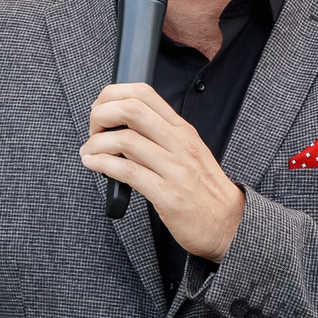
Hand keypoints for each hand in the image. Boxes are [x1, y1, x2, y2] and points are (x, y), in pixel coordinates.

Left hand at [80, 82, 246, 258]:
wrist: (229, 224)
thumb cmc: (204, 190)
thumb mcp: (189, 153)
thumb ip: (161, 137)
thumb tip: (122, 126)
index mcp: (183, 130)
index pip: (144, 93)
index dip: (113, 95)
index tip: (101, 109)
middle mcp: (180, 144)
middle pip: (131, 110)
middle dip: (100, 115)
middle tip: (93, 130)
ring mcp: (175, 169)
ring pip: (124, 140)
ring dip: (96, 144)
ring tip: (89, 153)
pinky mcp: (167, 195)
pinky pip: (127, 171)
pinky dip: (102, 164)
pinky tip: (94, 165)